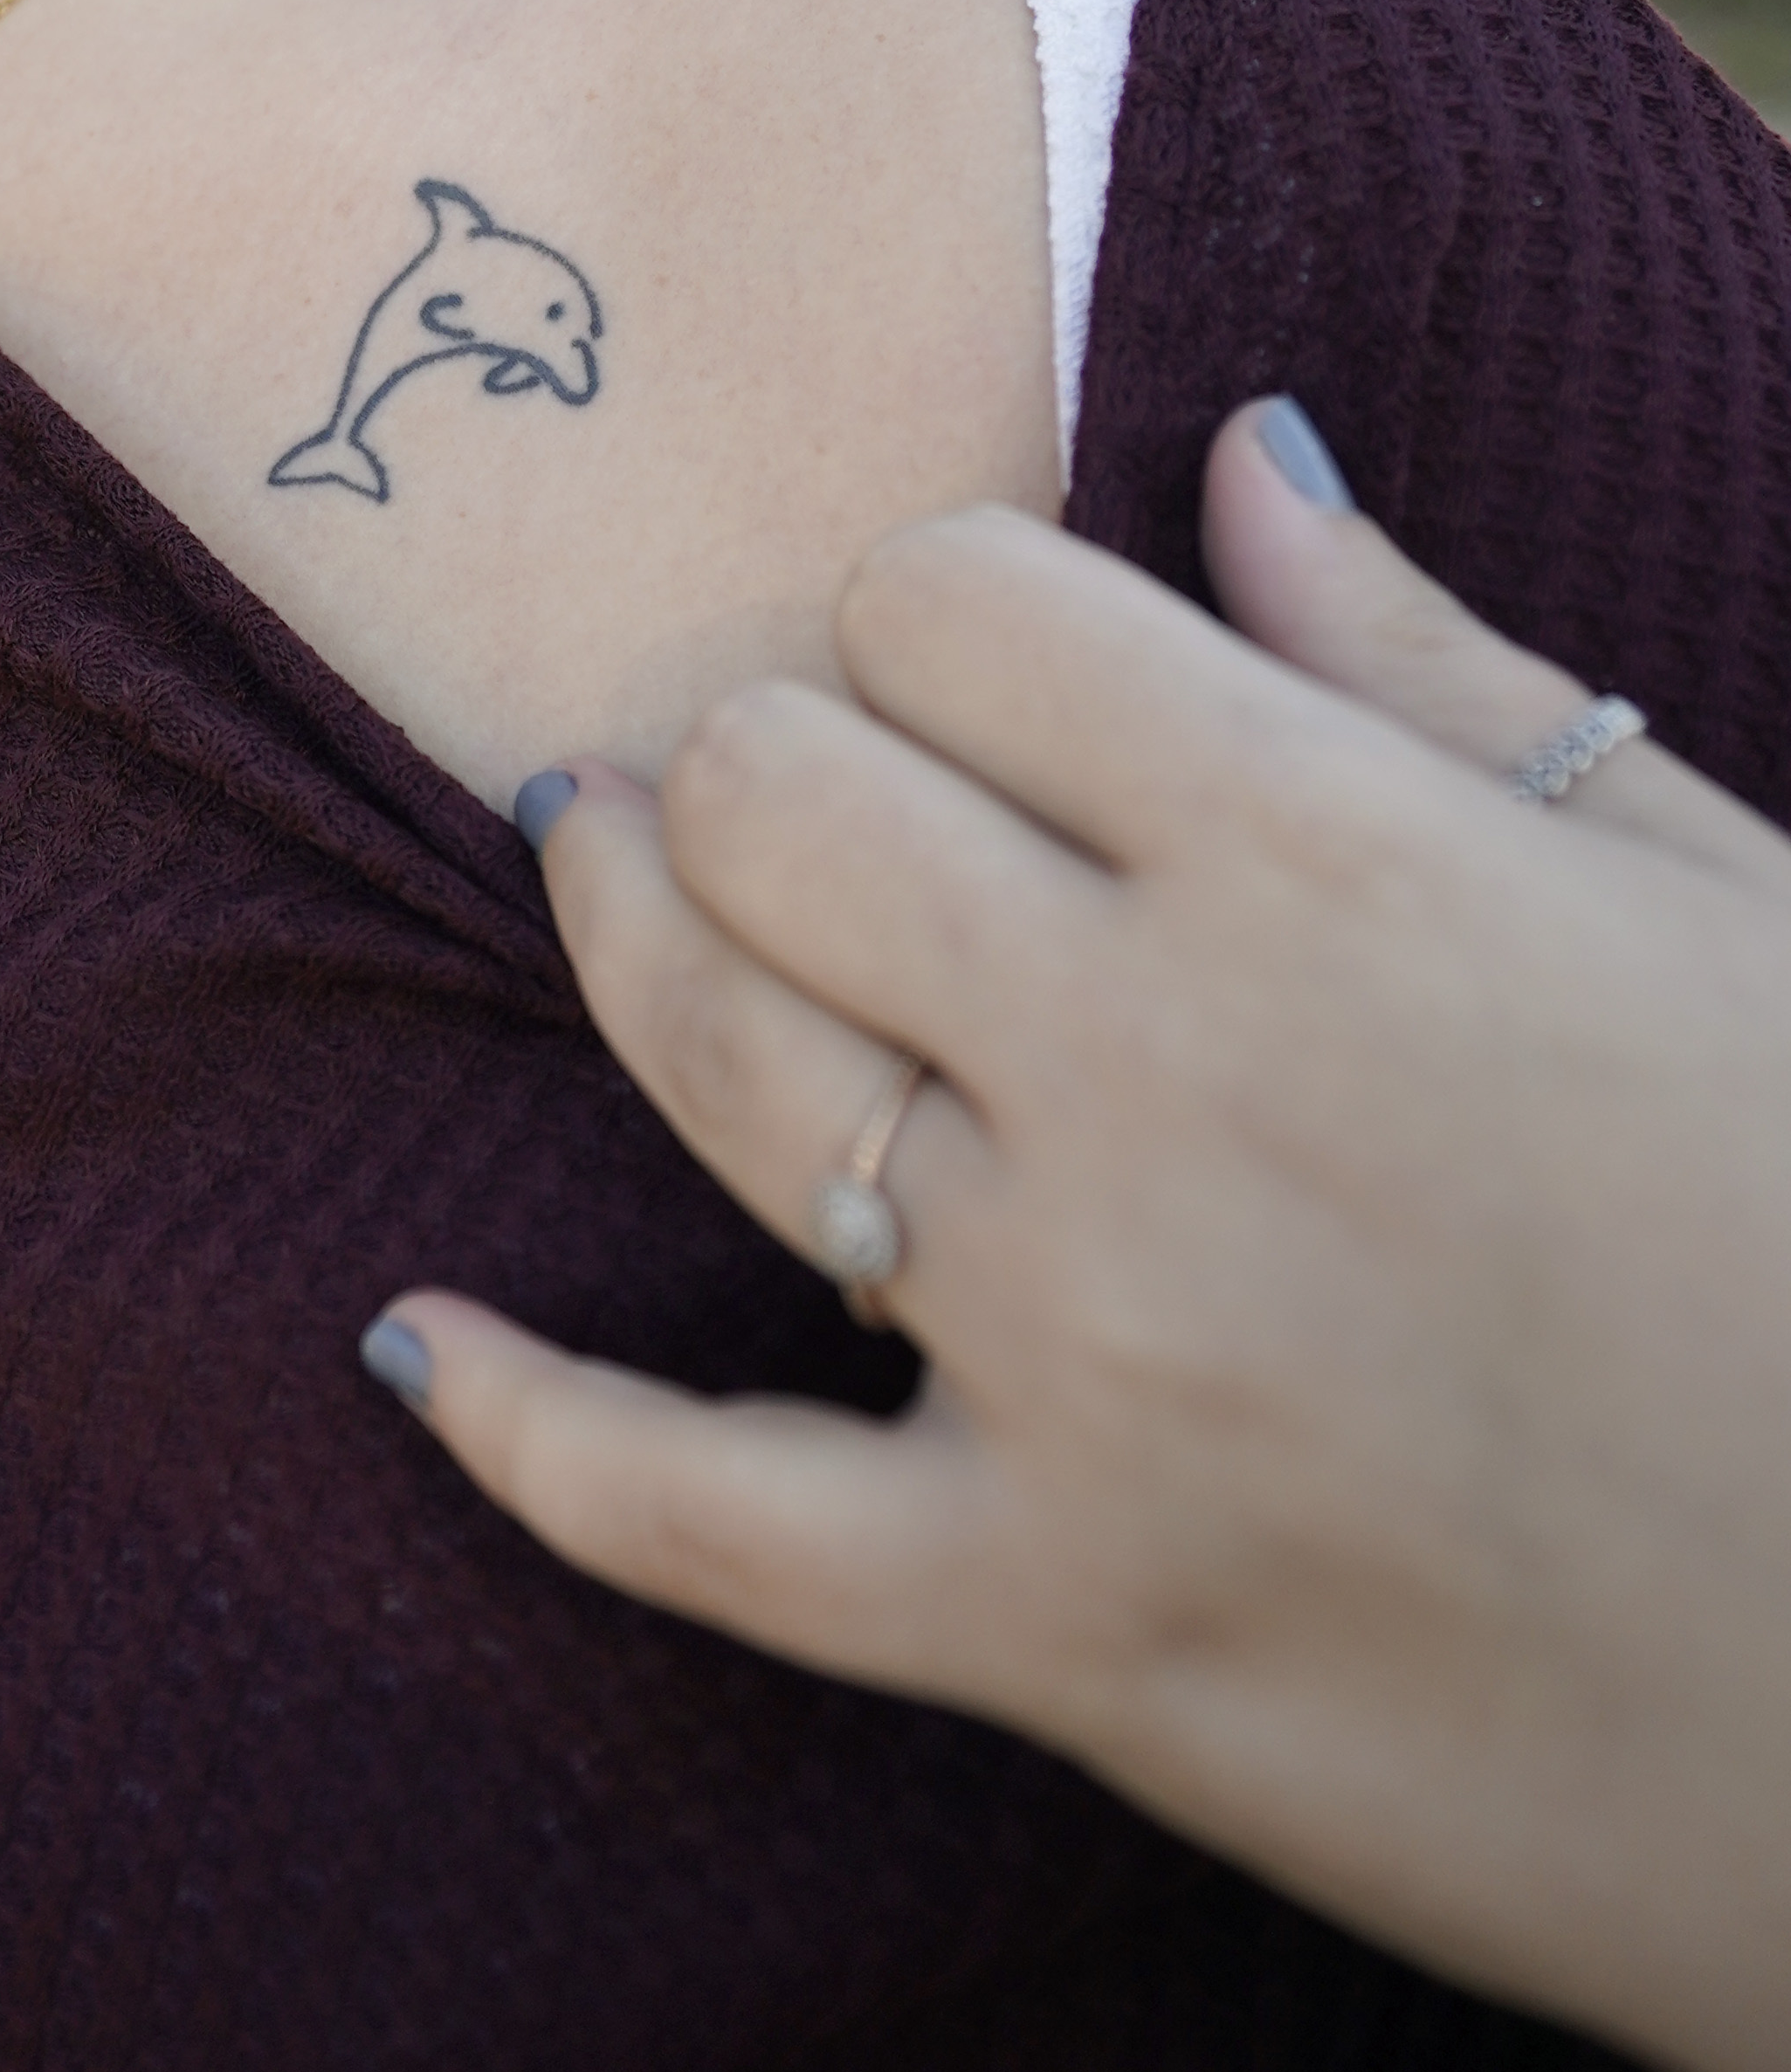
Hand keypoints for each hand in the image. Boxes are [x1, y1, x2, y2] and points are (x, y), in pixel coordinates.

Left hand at [368, 409, 1790, 2071]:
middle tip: (814, 790)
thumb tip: (1239, 448)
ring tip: (617, 877)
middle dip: (771, 756)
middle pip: (769, 794)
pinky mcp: (1059, 1623)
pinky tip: (412, 1342)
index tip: (989, 679)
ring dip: (634, 945)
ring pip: (708, 1063)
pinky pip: (698, 1520)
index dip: (938, 614)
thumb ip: (1434, 669)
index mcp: (1336, 862)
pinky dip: (527, 1431)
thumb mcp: (1720, 895)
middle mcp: (1168, 1077)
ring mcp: (1091, 1360)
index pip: (943, 599)